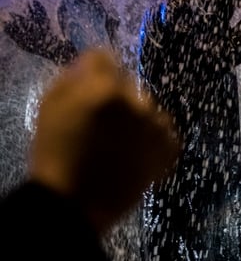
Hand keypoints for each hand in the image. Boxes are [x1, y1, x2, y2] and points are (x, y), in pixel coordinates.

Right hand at [28, 48, 180, 234]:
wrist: (76, 202)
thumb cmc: (56, 153)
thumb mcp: (50, 106)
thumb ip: (74, 76)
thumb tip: (95, 61)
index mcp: (105, 89)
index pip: (104, 58)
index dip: (93, 71)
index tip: (88, 87)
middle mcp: (138, 102)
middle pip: (128, 84)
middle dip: (116, 96)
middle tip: (101, 122)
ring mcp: (157, 126)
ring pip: (147, 107)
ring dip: (136, 117)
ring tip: (118, 142)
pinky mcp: (170, 147)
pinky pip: (164, 130)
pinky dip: (152, 137)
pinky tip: (134, 152)